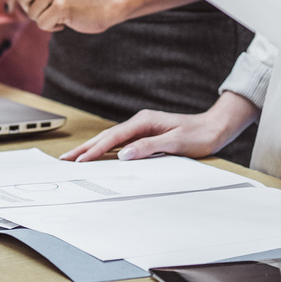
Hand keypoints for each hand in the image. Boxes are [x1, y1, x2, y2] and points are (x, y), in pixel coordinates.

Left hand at [0, 0, 117, 33]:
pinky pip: (42, 24)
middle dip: (30, 9)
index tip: (10, 7)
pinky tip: (65, 20)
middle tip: (48, 8)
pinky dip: (52, 27)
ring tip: (60, 12)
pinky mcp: (61, 5)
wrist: (103, 4)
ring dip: (43, 19)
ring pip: (31, 13)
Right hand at [59, 93, 257, 162]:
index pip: (113, 138)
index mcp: (144, 122)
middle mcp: (141, 123)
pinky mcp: (147, 136)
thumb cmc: (199, 135)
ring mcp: (143, 129)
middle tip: (65, 160)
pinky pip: (121, 144)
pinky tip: (99, 157)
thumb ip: (149, 148)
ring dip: (93, 149)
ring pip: (112, 140)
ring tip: (75, 159)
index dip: (94, 150)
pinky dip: (106, 150)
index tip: (78, 160)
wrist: (215, 128)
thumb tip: (124, 155)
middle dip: (85, 148)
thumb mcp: (176, 143)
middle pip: (107, 137)